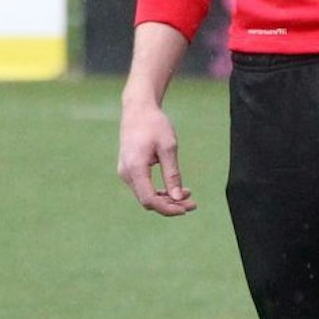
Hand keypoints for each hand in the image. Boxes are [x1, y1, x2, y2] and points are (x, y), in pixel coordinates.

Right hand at [118, 97, 195, 214]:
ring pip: (145, 196)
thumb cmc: (155, 125)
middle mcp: (126, 174)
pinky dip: (159, 191)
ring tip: (188, 196)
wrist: (138, 110)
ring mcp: (125, 173)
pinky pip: (143, 187)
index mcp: (135, 168)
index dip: (168, 209)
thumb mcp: (168, 148)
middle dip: (170, 205)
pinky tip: (176, 189)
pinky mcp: (129, 170)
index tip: (187, 209)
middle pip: (148, 201)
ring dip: (166, 199)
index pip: (149, 200)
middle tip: (193, 204)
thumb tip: (179, 198)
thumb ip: (172, 174)